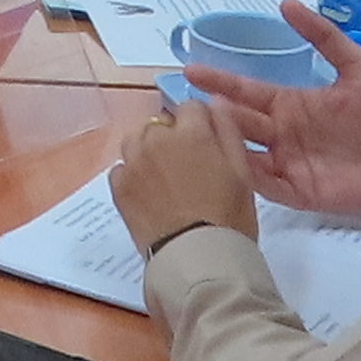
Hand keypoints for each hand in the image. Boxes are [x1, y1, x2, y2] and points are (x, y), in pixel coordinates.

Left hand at [109, 104, 257, 249]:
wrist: (196, 258)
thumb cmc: (229, 217)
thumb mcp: (242, 173)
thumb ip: (228, 132)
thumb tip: (216, 102)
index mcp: (192, 133)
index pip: (191, 107)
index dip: (201, 124)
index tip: (206, 146)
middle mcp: (157, 139)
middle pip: (161, 123)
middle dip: (173, 137)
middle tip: (187, 168)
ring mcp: (133, 162)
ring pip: (137, 141)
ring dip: (148, 151)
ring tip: (164, 179)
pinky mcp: (118, 185)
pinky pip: (122, 168)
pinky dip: (132, 175)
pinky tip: (148, 195)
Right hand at [198, 2, 360, 223]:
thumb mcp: (357, 68)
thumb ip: (324, 36)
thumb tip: (286, 2)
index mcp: (290, 105)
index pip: (246, 91)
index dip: (220, 81)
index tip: (191, 69)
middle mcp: (281, 133)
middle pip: (238, 121)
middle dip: (214, 113)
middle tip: (189, 105)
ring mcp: (287, 164)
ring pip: (243, 153)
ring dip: (224, 143)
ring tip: (203, 132)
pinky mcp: (297, 192)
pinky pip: (264, 185)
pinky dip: (245, 176)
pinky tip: (228, 166)